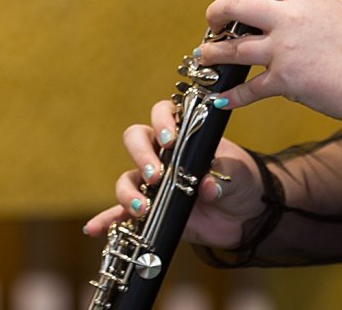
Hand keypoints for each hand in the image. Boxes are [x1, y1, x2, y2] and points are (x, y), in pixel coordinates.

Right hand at [82, 99, 264, 250]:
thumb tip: (207, 186)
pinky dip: (108, 219)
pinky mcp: (152, 210)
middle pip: (136, 140)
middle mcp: (163, 154)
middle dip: (141, 155)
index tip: (170, 140)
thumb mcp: (239, 173)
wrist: (246, 214)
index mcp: (184, 134)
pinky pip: (123, 214)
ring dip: (128, 191)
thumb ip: (224, 176)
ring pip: (127, 178)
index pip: (163, 113)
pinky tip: (94, 228)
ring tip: (142, 208)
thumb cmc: (241, 181)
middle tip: (156, 176)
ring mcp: (154, 183)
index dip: (162, 122)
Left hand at [196, 0, 341, 127]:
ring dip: (214, 52)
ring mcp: (284, 51)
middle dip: (216, 12)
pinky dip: (231, 95)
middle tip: (213, 18)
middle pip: (237, 6)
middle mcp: (290, 19)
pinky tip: (220, 97)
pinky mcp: (283, 81)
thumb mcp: (337, 7)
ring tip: (207, 53)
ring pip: (234, 48)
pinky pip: (249, 89)